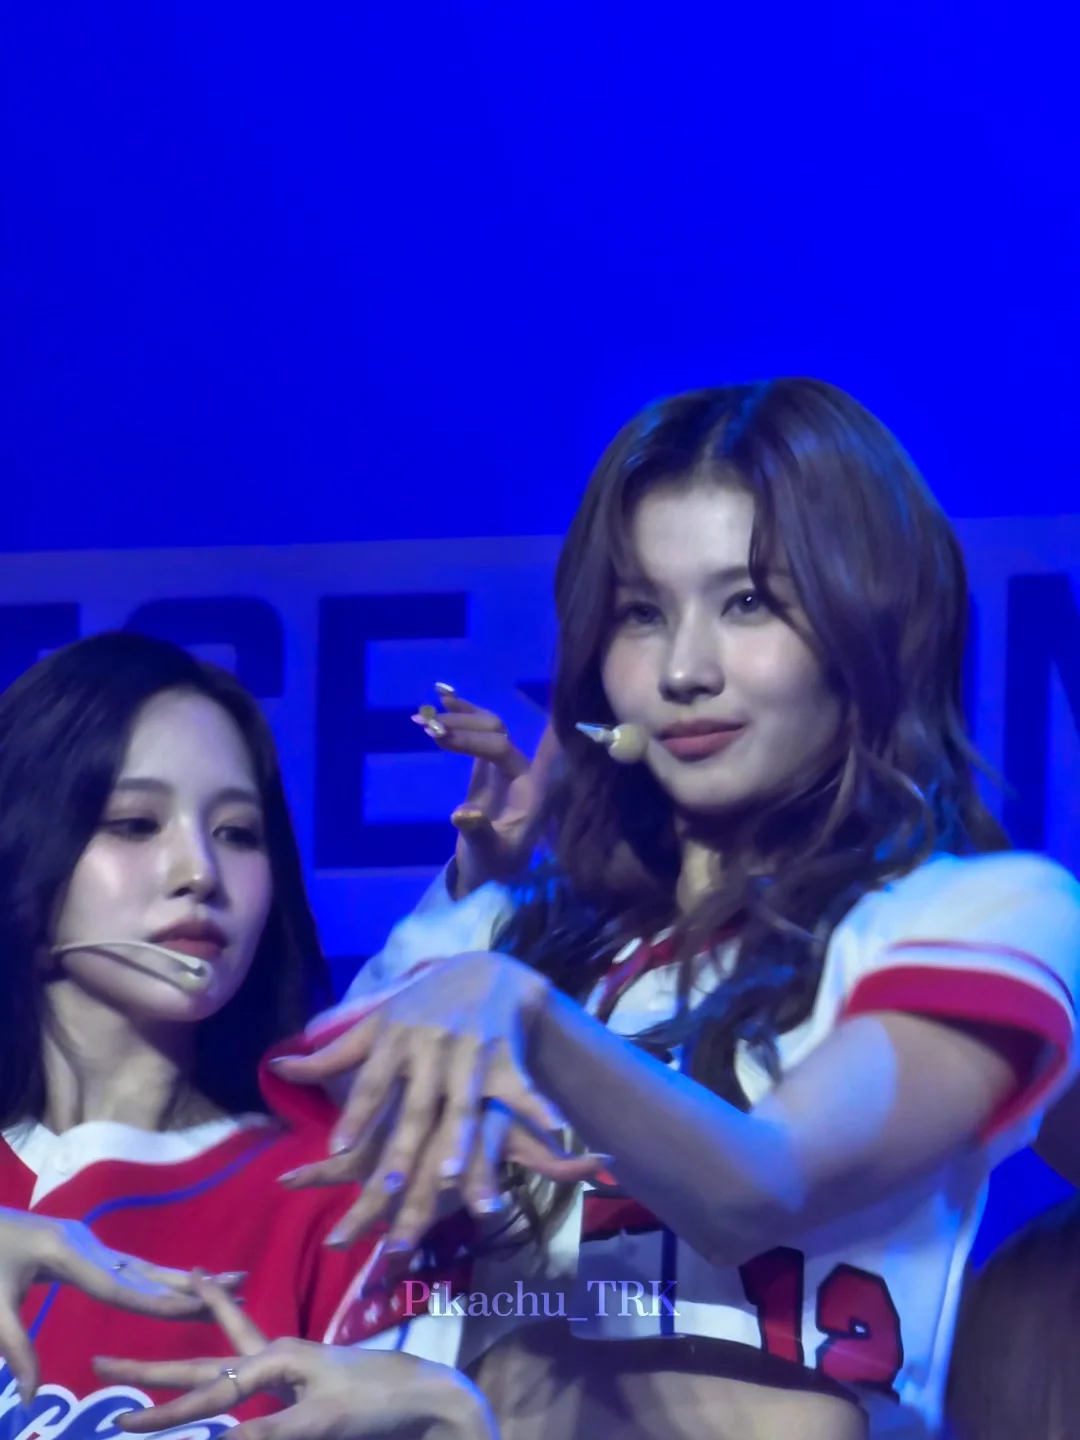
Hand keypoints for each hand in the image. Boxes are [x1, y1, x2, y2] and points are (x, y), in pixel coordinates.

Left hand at [0, 1206, 235, 1401]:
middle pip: (147, 1270)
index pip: (120, 1286)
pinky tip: (178, 1282)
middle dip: (193, 1281)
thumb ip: (13, 1346)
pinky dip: (159, 1277)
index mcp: (68, 1253)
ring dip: (185, 1277)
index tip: (199, 1307)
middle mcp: (87, 1244)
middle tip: (240, 1283)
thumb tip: (29, 1396)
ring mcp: (88, 1243)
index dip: (160, 1300)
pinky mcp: (82, 1248)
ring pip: (144, 1266)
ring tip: (229, 1280)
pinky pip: (128, 1267)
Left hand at [97, 1274, 497, 1439]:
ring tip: (126, 1422)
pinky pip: (270, 1430)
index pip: (236, 1327)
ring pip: (225, 1400)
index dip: (207, 1300)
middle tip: (98, 1368)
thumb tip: (241, 1417)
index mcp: (286, 1360)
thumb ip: (283, 1405)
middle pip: (205, 1370)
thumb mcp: (321, 1402)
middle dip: (150, 1371)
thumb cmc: (377, 1398)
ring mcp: (298, 1392)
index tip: (179, 1273)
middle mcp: (285, 1366)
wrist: (429, 1399)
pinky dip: (244, 1435)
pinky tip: (221, 1437)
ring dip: (173, 1414)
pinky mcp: (318, 1420)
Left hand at [274, 952, 604, 1255]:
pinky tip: (555, 1130)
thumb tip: (275, 1067)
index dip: (356, 1117)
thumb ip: (331, 1054)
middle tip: (393, 1190)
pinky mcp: (507, 1053)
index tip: (336, 1153)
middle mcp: (430, 1046)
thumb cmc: (421, 1006)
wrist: (484, 970)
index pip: (370, 1084)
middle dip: (406, 1148)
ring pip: (465, 1103)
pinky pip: (521, 1085)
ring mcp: (471, 1051)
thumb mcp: (376, 1024)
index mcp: (394, 1039)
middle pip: (416, 1106)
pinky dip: (538, 1106)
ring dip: (465, 1139)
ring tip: (459, 1177)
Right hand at [411, 687, 559, 896]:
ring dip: (457, 716)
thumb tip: (462, 814)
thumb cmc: (496, 866)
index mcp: (528, 786)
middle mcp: (521, 769)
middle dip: (462, 724)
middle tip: (426, 725)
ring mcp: (505, 765)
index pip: (501, 750)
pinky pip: (479, 734)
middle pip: (495, 731)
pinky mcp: (489, 766)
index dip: (472, 740)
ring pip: (487, 727)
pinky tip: (439, 700)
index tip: (439, 736)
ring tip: (421, 714)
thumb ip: (480, 834)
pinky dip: (460, 717)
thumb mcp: (489, 855)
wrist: (494, 871)